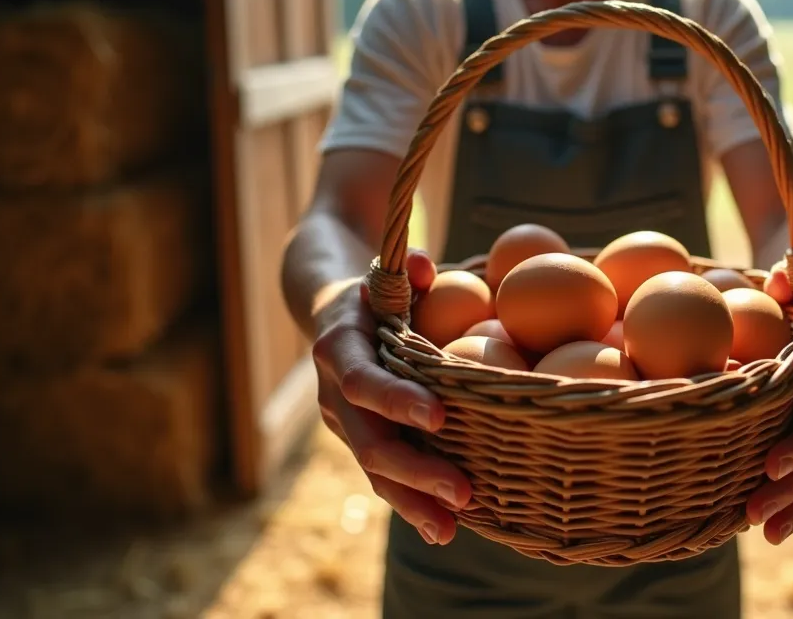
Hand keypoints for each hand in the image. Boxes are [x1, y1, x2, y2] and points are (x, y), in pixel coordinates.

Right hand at [311, 248, 471, 545]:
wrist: (331, 311)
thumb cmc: (377, 287)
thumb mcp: (386, 271)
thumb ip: (407, 267)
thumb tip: (423, 262)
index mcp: (339, 349)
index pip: (363, 382)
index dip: (396, 400)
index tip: (438, 416)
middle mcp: (335, 394)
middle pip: (369, 442)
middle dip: (414, 471)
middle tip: (462, 491)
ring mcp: (346, 424)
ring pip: (374, 470)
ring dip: (412, 503)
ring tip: (450, 530)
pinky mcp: (363, 441)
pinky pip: (384, 478)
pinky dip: (412, 504)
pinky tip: (445, 531)